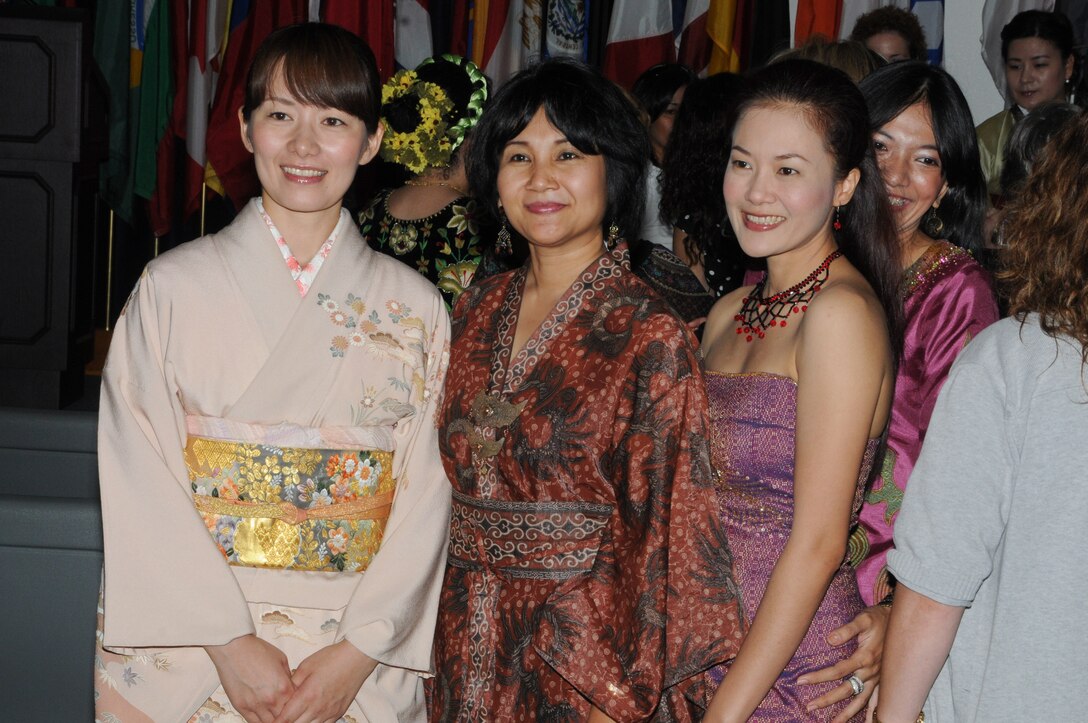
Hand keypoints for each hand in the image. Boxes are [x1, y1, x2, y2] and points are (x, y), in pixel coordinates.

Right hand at [204, 634, 294, 722]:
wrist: (234, 648)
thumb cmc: (256, 650)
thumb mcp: (281, 659)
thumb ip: (288, 677)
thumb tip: (292, 687)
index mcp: (283, 687)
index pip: (297, 706)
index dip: (297, 706)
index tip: (297, 706)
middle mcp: (270, 699)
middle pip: (284, 718)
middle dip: (287, 715)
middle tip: (286, 711)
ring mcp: (255, 705)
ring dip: (274, 720)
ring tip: (275, 715)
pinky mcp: (241, 707)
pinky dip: (260, 722)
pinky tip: (264, 717)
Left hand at [272, 640, 376, 722]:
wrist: (357, 657)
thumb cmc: (332, 658)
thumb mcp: (306, 666)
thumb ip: (291, 683)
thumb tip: (282, 694)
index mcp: (308, 695)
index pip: (285, 719)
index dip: (275, 722)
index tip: (269, 721)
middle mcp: (318, 708)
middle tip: (280, 719)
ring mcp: (329, 712)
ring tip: (293, 718)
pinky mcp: (338, 713)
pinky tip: (308, 719)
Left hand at [798, 604, 890, 722]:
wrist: (899, 622)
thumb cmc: (878, 619)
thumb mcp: (863, 619)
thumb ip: (847, 629)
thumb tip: (830, 639)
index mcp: (864, 658)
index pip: (837, 671)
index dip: (818, 677)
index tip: (801, 681)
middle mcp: (871, 672)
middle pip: (846, 690)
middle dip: (827, 700)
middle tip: (809, 707)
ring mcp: (878, 678)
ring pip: (861, 700)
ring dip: (846, 713)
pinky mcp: (882, 680)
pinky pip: (877, 701)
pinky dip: (871, 714)